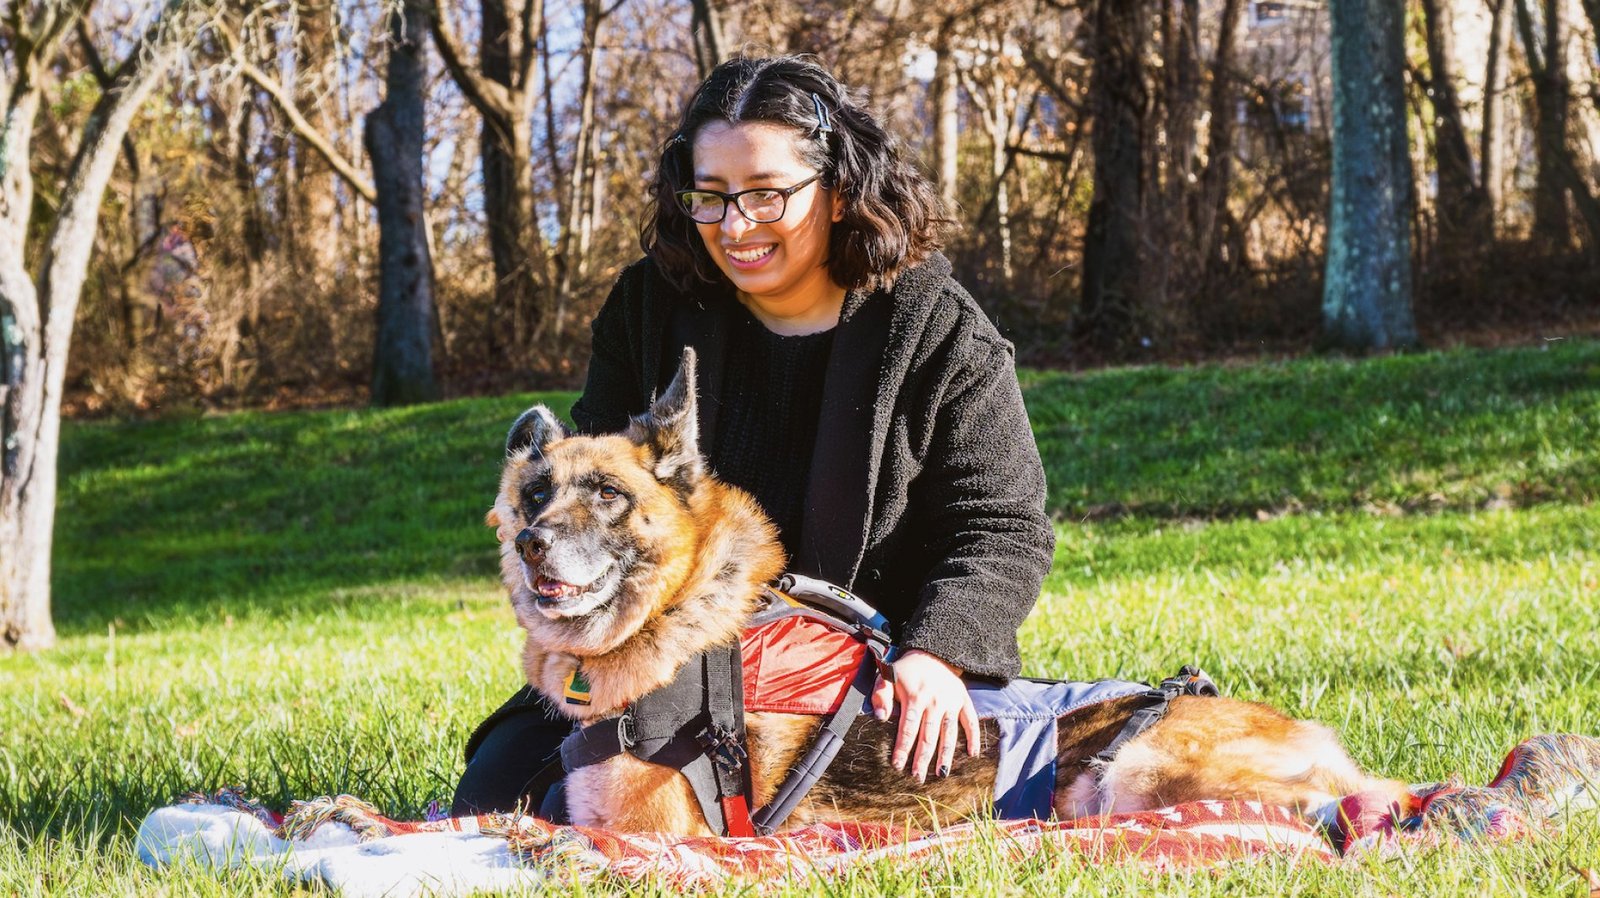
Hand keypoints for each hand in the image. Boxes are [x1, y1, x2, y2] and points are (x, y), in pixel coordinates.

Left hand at [871, 649, 979, 782]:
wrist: (932, 652)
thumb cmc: (906, 670)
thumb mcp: (888, 675)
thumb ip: (881, 695)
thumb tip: (879, 717)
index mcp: (915, 697)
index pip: (908, 728)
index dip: (903, 748)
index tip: (897, 765)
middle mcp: (935, 701)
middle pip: (928, 735)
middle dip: (922, 758)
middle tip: (917, 777)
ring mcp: (951, 702)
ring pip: (949, 733)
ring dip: (945, 754)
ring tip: (941, 774)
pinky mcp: (963, 700)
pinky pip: (971, 721)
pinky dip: (974, 737)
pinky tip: (972, 754)